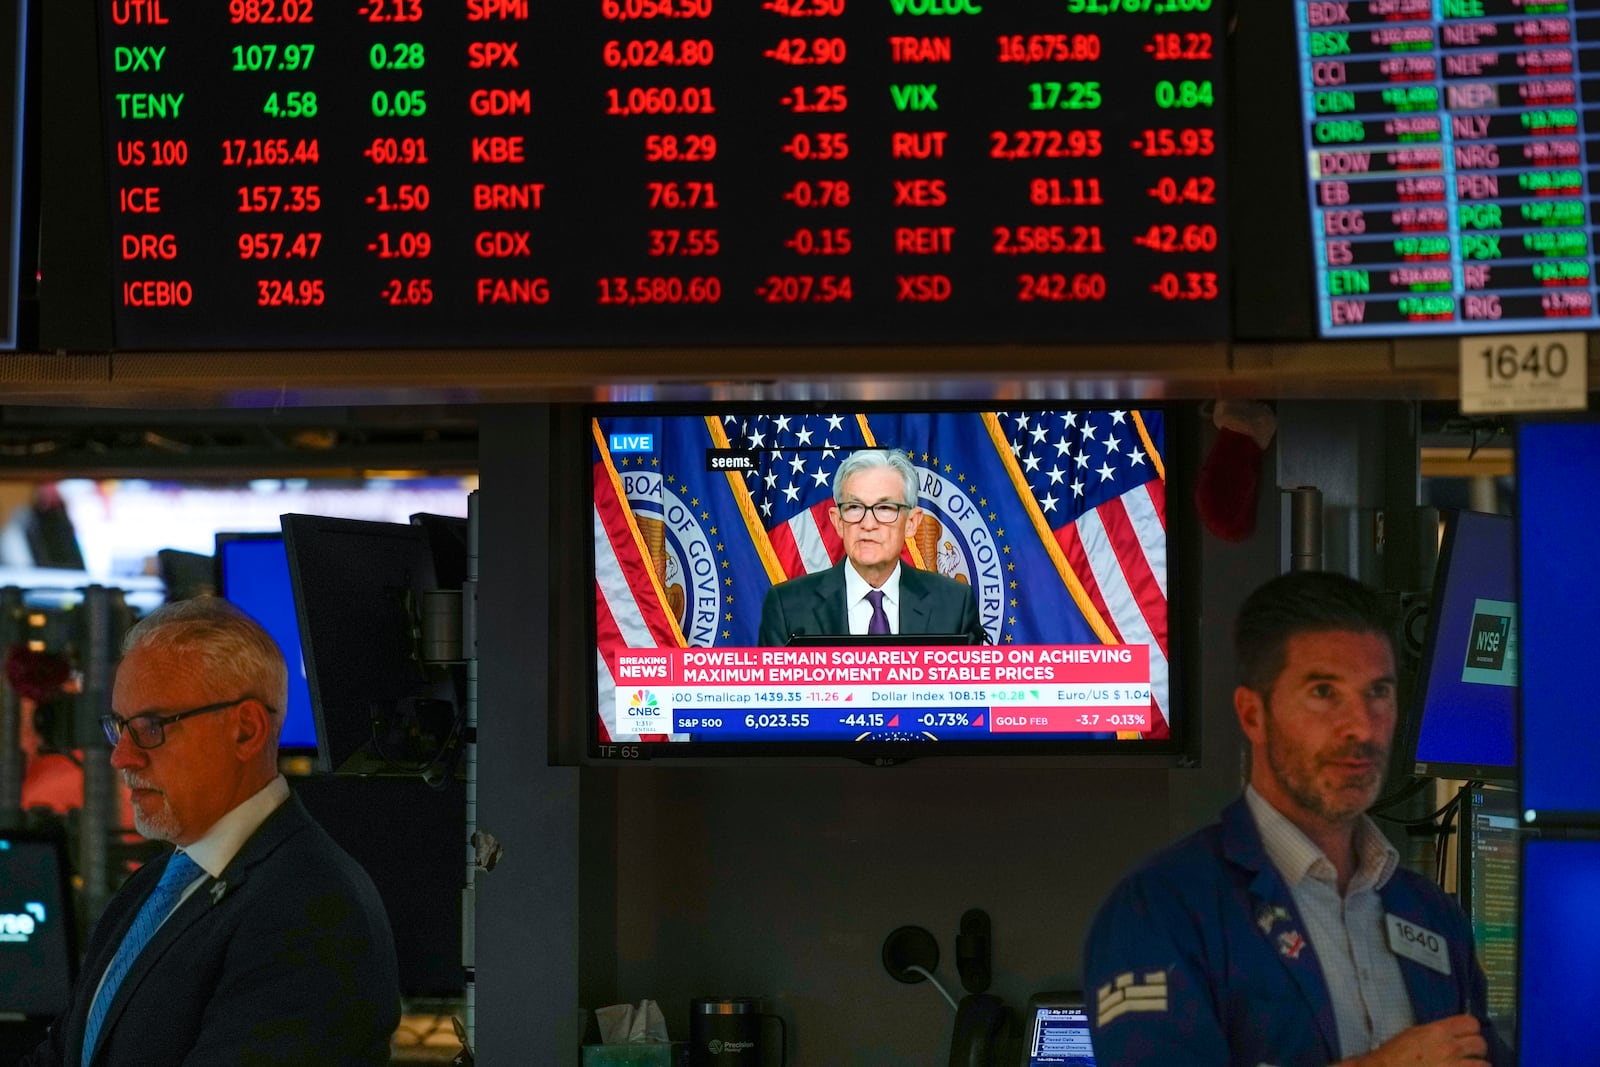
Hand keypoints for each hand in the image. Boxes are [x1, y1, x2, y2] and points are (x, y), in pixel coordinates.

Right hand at [1343, 1015, 1487, 1065]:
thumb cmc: (1393, 1056)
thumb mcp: (1412, 1035)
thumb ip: (1434, 1033)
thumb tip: (1448, 1034)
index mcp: (1438, 1031)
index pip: (1471, 1023)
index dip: (1471, 1030)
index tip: (1467, 1035)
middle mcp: (1451, 1047)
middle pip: (1480, 1043)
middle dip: (1476, 1049)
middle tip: (1469, 1054)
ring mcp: (1456, 1066)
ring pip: (1484, 1064)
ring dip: (1477, 1066)